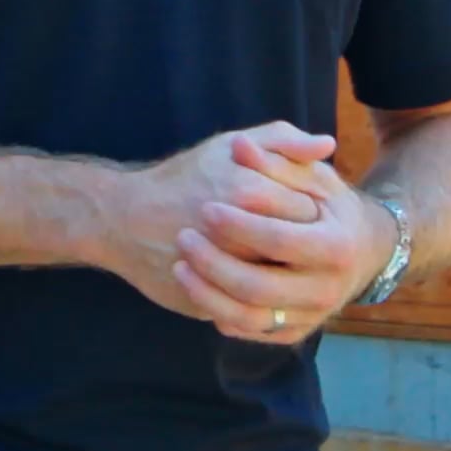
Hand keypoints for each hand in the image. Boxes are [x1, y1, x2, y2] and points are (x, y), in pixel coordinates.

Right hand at [91, 123, 334, 319]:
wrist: (122, 219)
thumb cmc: (182, 178)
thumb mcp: (229, 145)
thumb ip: (282, 140)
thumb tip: (328, 145)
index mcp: (251, 195)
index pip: (309, 213)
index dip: (310, 212)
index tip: (298, 209)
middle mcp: (241, 238)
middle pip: (297, 251)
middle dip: (298, 245)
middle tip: (287, 235)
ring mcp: (225, 276)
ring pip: (277, 285)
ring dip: (281, 274)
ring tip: (268, 256)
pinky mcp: (211, 304)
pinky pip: (252, 310)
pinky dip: (259, 298)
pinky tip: (255, 277)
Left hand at [172, 146, 393, 343]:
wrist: (363, 251)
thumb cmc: (330, 207)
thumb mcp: (313, 177)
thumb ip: (277, 159)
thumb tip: (240, 146)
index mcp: (336, 246)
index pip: (280, 240)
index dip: (239, 226)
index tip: (206, 209)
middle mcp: (327, 289)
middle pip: (259, 286)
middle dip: (215, 264)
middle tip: (184, 238)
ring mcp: (311, 315)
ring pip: (250, 317)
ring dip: (208, 294)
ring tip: (180, 267)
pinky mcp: (295, 332)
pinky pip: (251, 331)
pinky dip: (220, 314)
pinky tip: (198, 290)